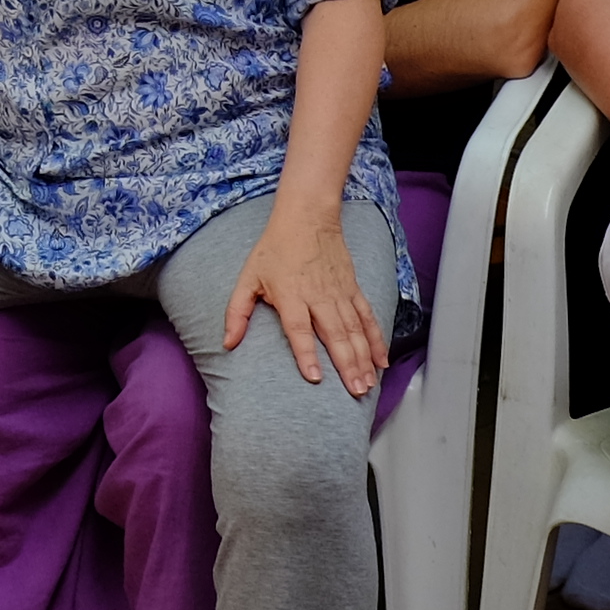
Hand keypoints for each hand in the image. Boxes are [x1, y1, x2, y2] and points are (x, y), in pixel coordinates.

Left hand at [221, 208, 383, 396]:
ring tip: (367, 384)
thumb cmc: (275, 248)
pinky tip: (381, 360)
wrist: (307, 217)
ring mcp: (339, 294)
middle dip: (347, 366)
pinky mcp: (353, 289)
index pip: (299, 330)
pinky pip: (367, 318)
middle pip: (335, 335)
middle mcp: (318, 297)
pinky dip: (376, 340)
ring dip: (363, 359)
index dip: (306, 354)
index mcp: (291, 295)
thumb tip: (228, 343)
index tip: (315, 377)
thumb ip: (237, 312)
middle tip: (355, 392)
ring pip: (355, 331)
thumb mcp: (248, 277)